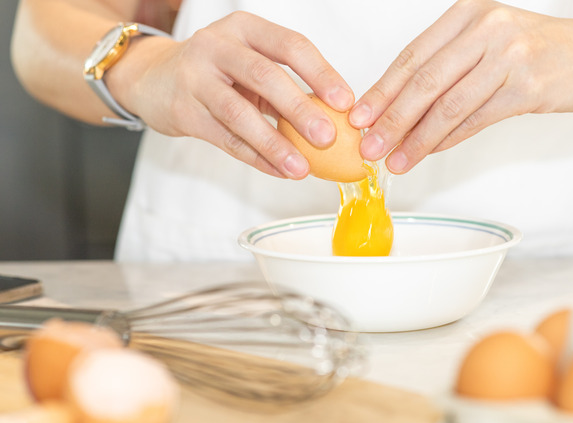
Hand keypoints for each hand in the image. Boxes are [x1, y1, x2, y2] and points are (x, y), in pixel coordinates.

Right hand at [108, 11, 353, 178]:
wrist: (152, 79)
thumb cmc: (217, 72)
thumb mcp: (249, 65)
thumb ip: (285, 85)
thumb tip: (336, 120)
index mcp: (244, 28)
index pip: (290, 45)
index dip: (321, 73)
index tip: (346, 102)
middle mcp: (217, 46)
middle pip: (265, 77)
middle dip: (300, 109)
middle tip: (328, 137)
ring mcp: (195, 78)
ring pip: (240, 113)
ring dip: (275, 144)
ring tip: (302, 168)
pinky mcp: (183, 111)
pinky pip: (225, 139)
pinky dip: (256, 158)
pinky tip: (279, 170)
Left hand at [349, 0, 572, 173]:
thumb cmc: (537, 51)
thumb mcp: (488, 46)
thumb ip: (448, 71)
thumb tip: (399, 112)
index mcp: (467, 14)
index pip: (412, 56)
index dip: (382, 90)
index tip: (358, 118)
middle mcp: (486, 28)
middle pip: (425, 80)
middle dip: (392, 118)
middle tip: (369, 146)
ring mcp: (509, 55)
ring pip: (449, 104)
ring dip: (417, 138)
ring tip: (395, 160)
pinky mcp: (528, 86)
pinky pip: (477, 119)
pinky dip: (449, 139)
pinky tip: (430, 152)